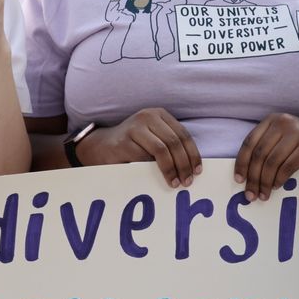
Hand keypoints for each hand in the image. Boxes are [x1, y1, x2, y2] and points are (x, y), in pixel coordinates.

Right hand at [74, 108, 201, 187]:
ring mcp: (134, 128)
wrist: (100, 146)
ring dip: (171, 169)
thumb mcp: (153, 138)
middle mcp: (147, 117)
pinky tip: (157, 179)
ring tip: (174, 183)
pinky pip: (144, 158)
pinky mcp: (124, 142)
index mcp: (158, 114)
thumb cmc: (132, 145)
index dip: (193, 154)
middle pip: (174, 142)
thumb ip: (170, 144)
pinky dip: (154, 170)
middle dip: (184, 164)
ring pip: (162, 150)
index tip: (197, 172)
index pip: (183, 134)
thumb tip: (193, 166)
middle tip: (186, 181)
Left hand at [234, 112, 298, 201]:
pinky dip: (279, 179)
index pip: (249, 143)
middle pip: (259, 154)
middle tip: (250, 195)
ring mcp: (297, 134)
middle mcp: (283, 124)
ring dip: (265, 182)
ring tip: (263, 195)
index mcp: (272, 120)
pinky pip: (288, 167)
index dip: (241, 163)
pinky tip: (276, 187)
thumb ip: (266, 147)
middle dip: (253, 177)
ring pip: (272, 162)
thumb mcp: (283, 138)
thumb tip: (246, 174)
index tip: (238, 180)